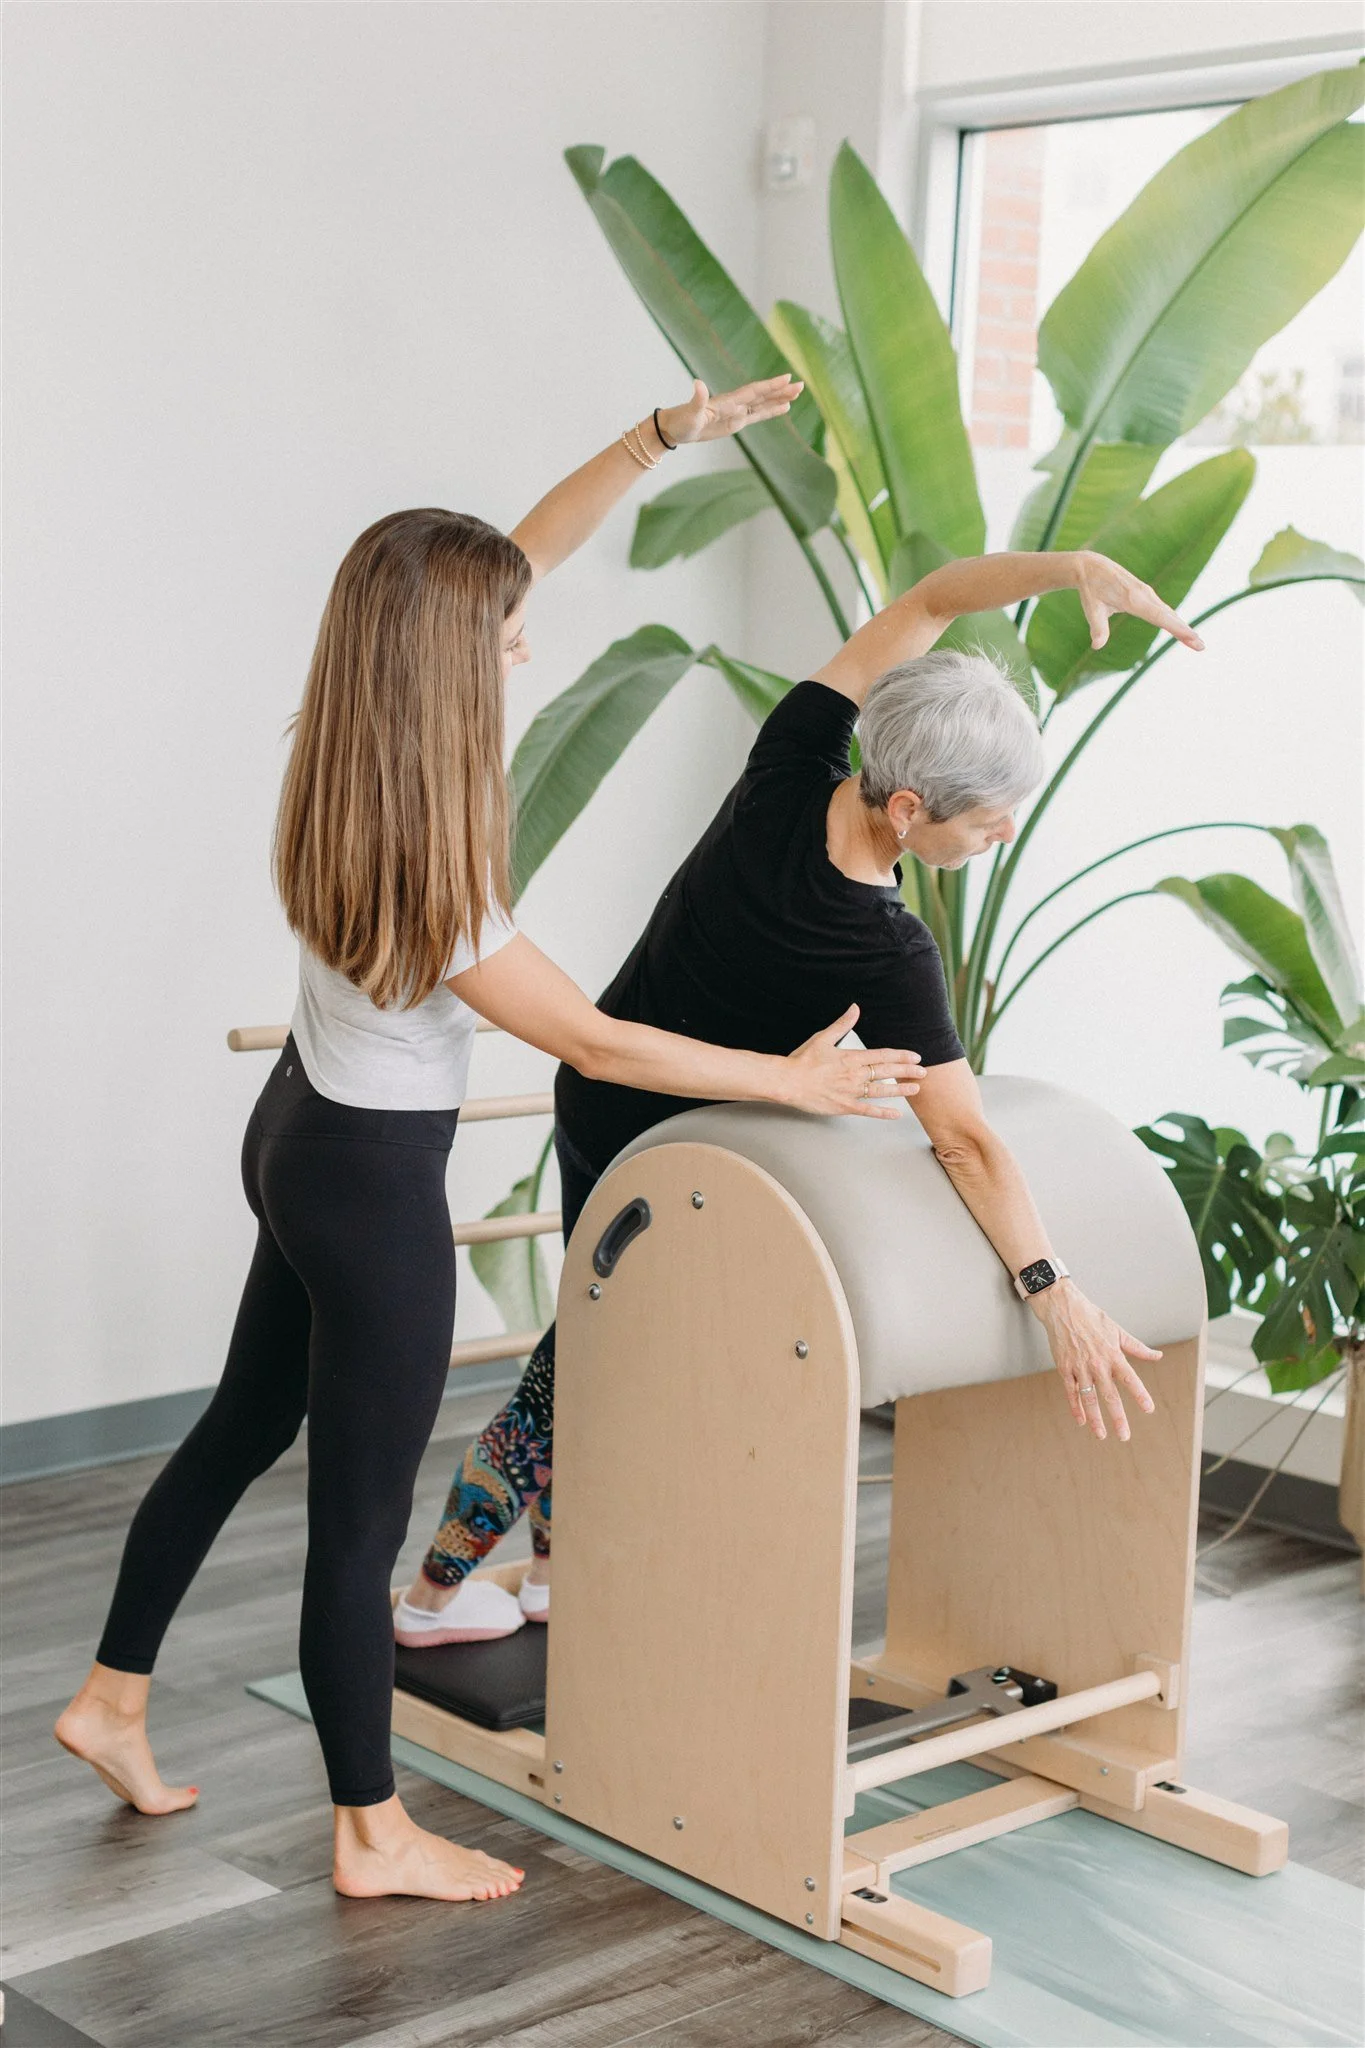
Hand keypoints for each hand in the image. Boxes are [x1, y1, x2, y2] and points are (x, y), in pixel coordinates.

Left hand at [658, 374, 803, 447]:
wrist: (677, 427)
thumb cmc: (682, 420)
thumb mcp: (690, 412)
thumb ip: (698, 398)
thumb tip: (698, 383)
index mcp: (729, 401)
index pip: (754, 391)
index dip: (770, 385)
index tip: (787, 378)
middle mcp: (736, 404)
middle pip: (763, 395)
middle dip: (781, 390)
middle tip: (802, 385)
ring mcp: (738, 412)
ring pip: (764, 403)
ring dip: (780, 398)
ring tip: (798, 393)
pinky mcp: (737, 422)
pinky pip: (758, 415)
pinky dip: (772, 411)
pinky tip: (784, 407)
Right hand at [782, 1005, 922, 1119]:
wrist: (789, 1081)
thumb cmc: (803, 1060)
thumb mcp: (823, 1037)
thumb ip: (842, 1024)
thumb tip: (854, 1008)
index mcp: (852, 1057)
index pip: (883, 1055)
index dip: (901, 1056)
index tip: (915, 1057)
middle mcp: (855, 1075)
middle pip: (887, 1072)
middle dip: (907, 1072)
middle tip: (923, 1072)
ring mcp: (851, 1092)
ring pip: (882, 1091)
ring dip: (900, 1090)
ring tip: (915, 1089)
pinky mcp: (845, 1106)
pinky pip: (868, 1110)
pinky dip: (883, 1113)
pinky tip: (896, 1114)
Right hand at [1029, 1279, 1160, 1441]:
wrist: (1063, 1308)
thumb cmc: (1092, 1318)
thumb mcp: (1118, 1331)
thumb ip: (1137, 1347)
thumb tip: (1157, 1356)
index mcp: (1113, 1355)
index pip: (1129, 1379)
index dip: (1139, 1394)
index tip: (1148, 1409)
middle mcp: (1097, 1364)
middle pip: (1109, 1395)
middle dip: (1118, 1417)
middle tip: (1124, 1435)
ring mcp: (1080, 1368)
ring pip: (1089, 1398)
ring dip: (1095, 1419)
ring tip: (1102, 1435)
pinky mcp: (1065, 1368)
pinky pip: (1071, 1392)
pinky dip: (1076, 1407)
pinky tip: (1081, 1420)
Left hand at [1073, 551, 1204, 653]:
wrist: (1092, 566)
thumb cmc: (1091, 589)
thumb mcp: (1092, 608)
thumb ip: (1097, 627)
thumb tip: (1096, 645)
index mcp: (1133, 599)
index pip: (1159, 617)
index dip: (1176, 628)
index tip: (1192, 637)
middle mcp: (1145, 595)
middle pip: (1169, 616)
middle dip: (1185, 631)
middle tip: (1201, 646)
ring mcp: (1147, 594)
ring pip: (1168, 613)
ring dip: (1182, 627)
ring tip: (1196, 643)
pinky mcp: (1146, 595)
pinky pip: (1163, 610)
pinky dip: (1174, 621)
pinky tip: (1182, 631)